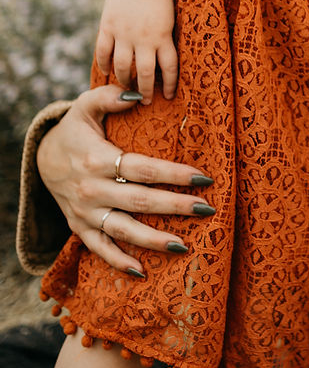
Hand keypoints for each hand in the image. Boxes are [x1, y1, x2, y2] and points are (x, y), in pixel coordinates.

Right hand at [36, 86, 214, 274]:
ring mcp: (86, 213)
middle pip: (140, 202)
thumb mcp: (85, 106)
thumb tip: (139, 95)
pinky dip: (119, 262)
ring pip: (123, 230)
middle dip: (176, 207)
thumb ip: (110, 96)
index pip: (144, 169)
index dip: (174, 174)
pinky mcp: (80, 228)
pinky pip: (100, 249)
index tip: (204, 178)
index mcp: (98, 159)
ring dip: (154, 241)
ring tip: (184, 246)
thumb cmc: (75, 130)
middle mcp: (93, 190)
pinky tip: (143, 272)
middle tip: (207, 209)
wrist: (41, 159)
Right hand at [95, 0, 177, 101]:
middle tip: (145, 100)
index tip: (169, 96)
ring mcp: (124, 32)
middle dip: (145, 91)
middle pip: (144, 73)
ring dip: (124, 80)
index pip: (169, 67)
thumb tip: (162, 63)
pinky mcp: (108, 26)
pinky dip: (104, 65)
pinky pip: (103, 52)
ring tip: (127, 87)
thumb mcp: (169, 18)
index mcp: (164, 35)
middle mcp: (144, 37)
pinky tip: (107, 72)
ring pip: (122, 66)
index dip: (170, 84)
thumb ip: (165, 38)